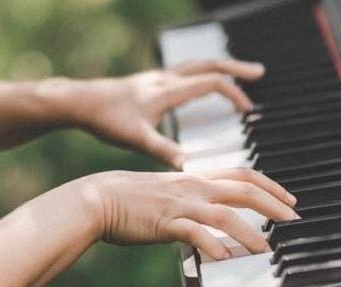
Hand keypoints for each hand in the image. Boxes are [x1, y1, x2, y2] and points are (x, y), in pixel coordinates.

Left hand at [53, 59, 264, 168]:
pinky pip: (184, 72)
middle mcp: (166, 79)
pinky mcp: (150, 82)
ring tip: (238, 76)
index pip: (211, 82)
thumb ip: (163, 151)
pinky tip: (200, 87)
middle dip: (236, 69)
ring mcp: (158, 78)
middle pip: (209, 65)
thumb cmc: (106, 120)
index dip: (234, 93)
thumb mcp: (136, 139)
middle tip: (260, 73)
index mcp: (168, 91)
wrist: (80, 102)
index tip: (248, 110)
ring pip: (197, 65)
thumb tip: (188, 167)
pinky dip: (201, 75)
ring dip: (220, 69)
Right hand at [80, 168, 298, 259]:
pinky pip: (193, 233)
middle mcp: (193, 188)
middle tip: (293, 221)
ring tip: (266, 250)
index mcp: (196, 178)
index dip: (270, 185)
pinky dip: (211, 245)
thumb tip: (212, 218)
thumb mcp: (169, 193)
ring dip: (249, 233)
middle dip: (273, 206)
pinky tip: (225, 258)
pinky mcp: (165, 223)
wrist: (99, 198)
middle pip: (243, 190)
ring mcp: (180, 204)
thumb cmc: (132, 198)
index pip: (242, 174)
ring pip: (224, 215)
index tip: (289, 198)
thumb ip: (193, 202)